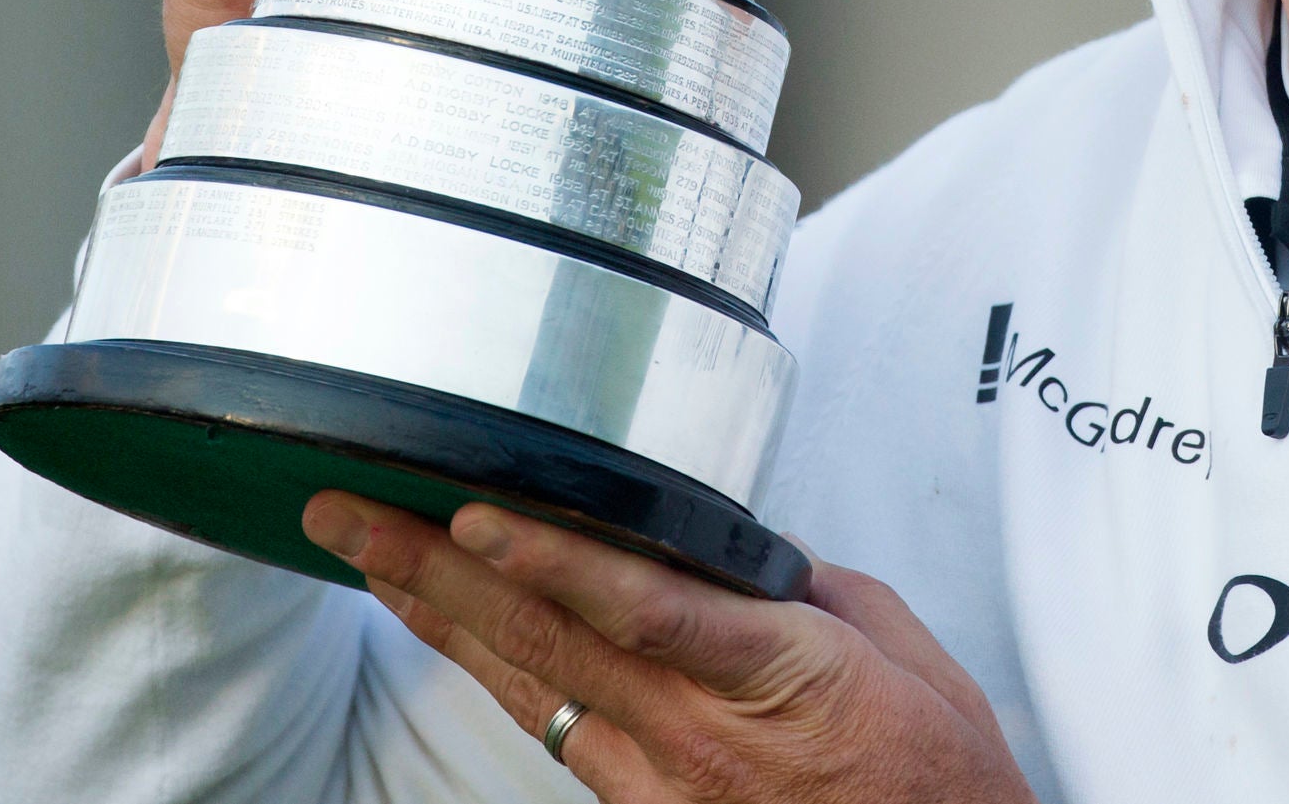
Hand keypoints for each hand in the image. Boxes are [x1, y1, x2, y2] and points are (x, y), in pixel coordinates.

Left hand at [301, 493, 1033, 803]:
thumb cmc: (935, 775)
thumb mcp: (904, 651)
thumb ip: (815, 588)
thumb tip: (747, 548)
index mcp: (775, 673)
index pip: (639, 608)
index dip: (549, 560)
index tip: (474, 516)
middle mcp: (698, 734)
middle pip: (545, 638)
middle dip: (435, 569)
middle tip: (352, 511)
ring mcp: (660, 781)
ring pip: (530, 684)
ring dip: (440, 615)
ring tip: (367, 555)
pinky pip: (554, 726)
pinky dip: (494, 668)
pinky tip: (449, 629)